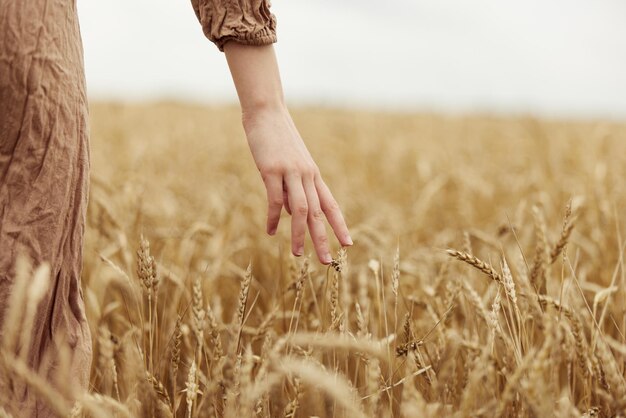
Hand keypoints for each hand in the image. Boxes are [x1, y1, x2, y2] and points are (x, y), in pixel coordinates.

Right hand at [242, 104, 352, 263]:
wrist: (267, 112)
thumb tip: (293, 214)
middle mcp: (307, 176)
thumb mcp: (291, 166)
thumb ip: (293, 190)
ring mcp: (291, 172)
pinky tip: (271, 231)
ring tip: (298, 254)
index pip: (331, 205)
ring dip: (300, 234)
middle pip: (319, 213)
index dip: (340, 225)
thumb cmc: (278, 140)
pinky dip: (274, 218)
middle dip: (324, 239)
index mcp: (314, 175)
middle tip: (328, 262)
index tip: (348, 244)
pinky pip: (275, 199)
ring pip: (301, 210)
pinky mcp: (271, 170)